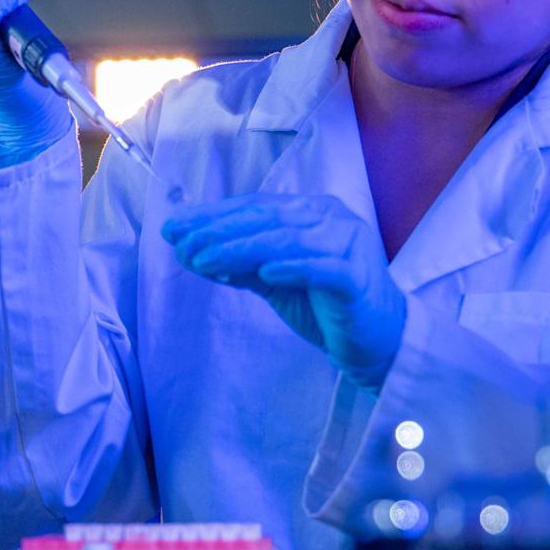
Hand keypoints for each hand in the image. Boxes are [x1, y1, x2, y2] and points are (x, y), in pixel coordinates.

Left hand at [160, 193, 406, 387]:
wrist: (377, 340)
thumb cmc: (323, 305)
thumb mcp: (274, 280)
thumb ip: (239, 263)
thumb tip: (189, 251)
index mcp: (312, 212)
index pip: (256, 208)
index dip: (212, 215)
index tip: (173, 228)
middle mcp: (332, 219)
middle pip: (268, 219)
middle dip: (218, 229)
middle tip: (181, 241)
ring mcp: (348, 245)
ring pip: (287, 240)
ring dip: (240, 249)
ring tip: (202, 259)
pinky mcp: (357, 278)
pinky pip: (321, 269)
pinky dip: (291, 268)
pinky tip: (263, 274)